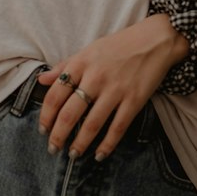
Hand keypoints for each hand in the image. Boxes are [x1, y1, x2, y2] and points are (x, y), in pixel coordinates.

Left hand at [36, 14, 185, 160]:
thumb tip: (41, 80)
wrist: (155, 40)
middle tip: (53, 148)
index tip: (43, 130)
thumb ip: (64, 66)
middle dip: (59, 135)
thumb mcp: (88, 50)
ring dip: (80, 144)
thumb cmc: (118, 45)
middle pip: (70, 113)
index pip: (55, 95)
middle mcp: (95, 77)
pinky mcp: (135, 99)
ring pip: (92, 124)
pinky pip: (118, 127)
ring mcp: (116, 89)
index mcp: (81, 64)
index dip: (46, 116)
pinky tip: (99, 155)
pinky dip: (108, 144)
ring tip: (73, 155)